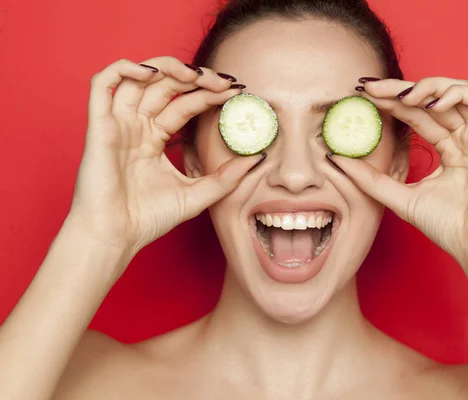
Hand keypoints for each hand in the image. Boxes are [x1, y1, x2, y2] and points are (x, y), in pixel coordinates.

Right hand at [68, 57, 263, 262]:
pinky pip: (102, 83)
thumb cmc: (148, 219)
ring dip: (168, 67)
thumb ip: (227, 177)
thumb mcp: (198, 194)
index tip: (237, 92)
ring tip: (197, 75)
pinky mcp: (99, 126)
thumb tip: (260, 158)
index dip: (210, 94)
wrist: (115, 237)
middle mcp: (137, 126)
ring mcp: (118, 123)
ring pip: (138, 77)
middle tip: (225, 84)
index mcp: (155, 138)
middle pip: (166, 85)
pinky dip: (124, 69)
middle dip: (197, 78)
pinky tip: (152, 73)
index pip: (185, 103)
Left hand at [331, 77, 467, 273]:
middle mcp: (465, 139)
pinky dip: (457, 94)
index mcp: (448, 149)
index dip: (390, 102)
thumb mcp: (399, 196)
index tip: (362, 96)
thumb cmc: (448, 227)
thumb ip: (370, 178)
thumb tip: (335, 158)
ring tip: (400, 97)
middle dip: (399, 90)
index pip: (416, 115)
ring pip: (457, 92)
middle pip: (432, 100)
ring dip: (427, 87)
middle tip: (370, 88)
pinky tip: (432, 103)